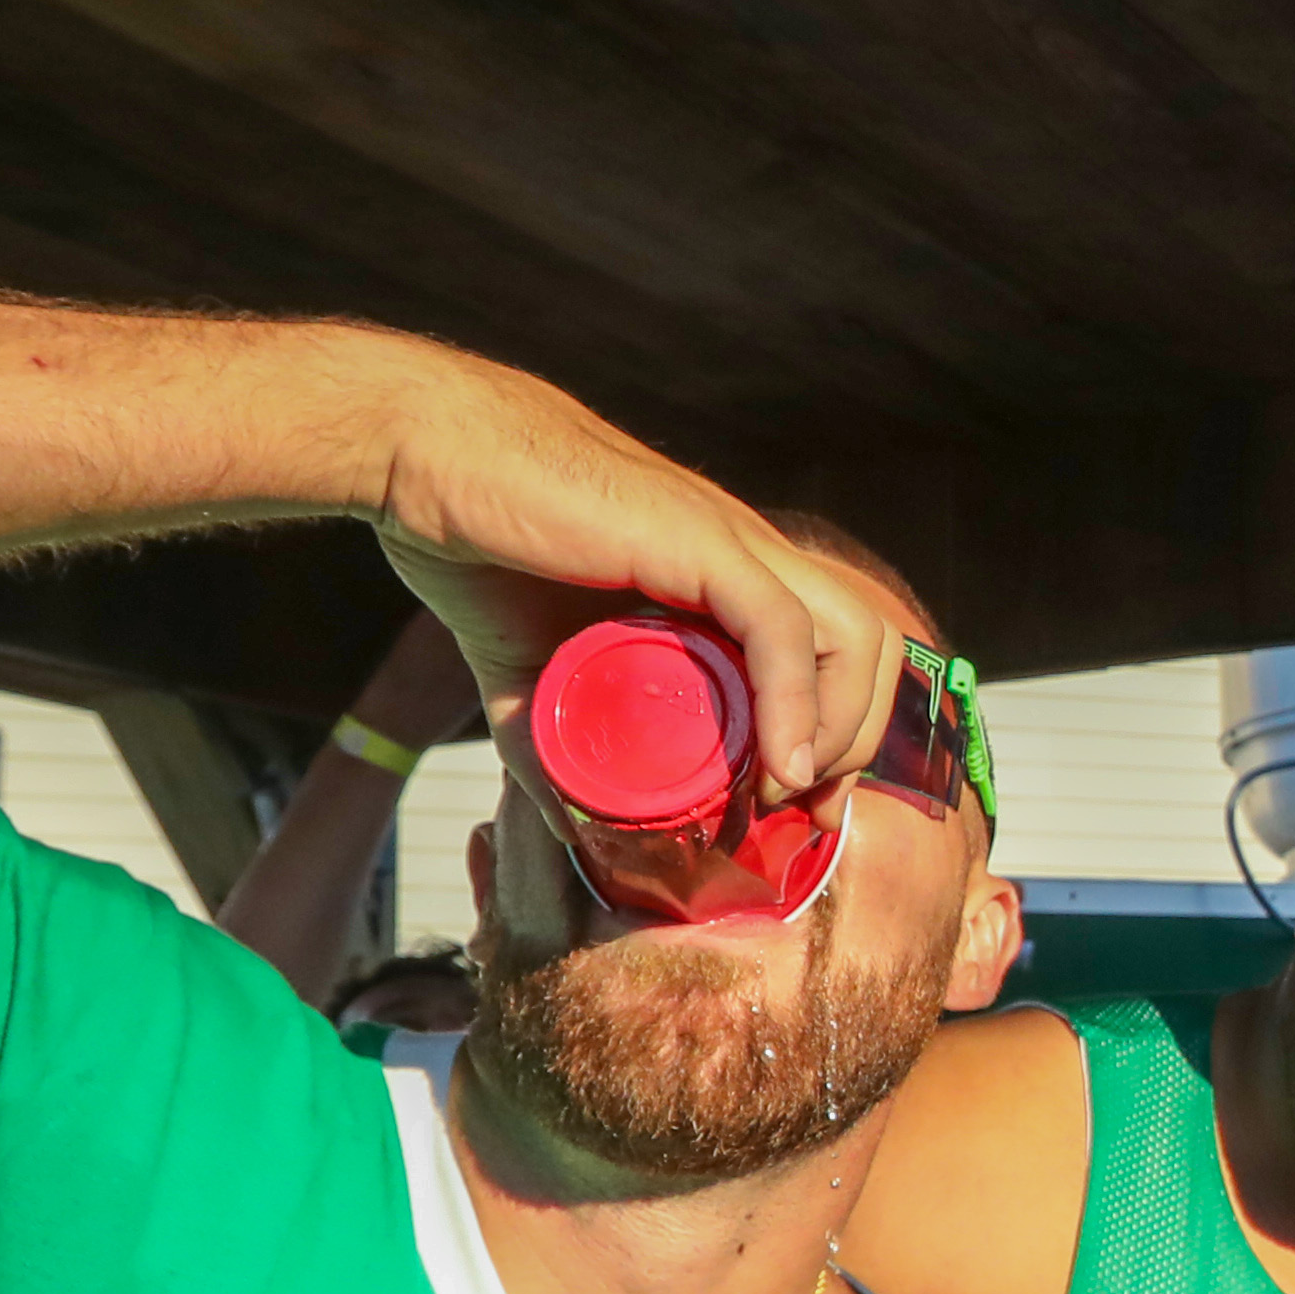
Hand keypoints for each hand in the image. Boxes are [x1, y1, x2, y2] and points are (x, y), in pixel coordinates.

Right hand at [362, 349, 912, 813]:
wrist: (423, 463)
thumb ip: (556, 751)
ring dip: (839, 729)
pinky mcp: (699, 542)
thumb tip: (578, 830)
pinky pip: (785, 626)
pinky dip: (798, 701)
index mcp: (724, 581)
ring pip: (851, 635)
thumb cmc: (477, 549)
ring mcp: (730, 544)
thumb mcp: (529, 676)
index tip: (794, 809)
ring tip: (782, 793)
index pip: (836, 655)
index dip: (838, 737)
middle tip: (797, 810)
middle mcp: (747, 559)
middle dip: (857, 741)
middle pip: (870, 648)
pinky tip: (780, 767)